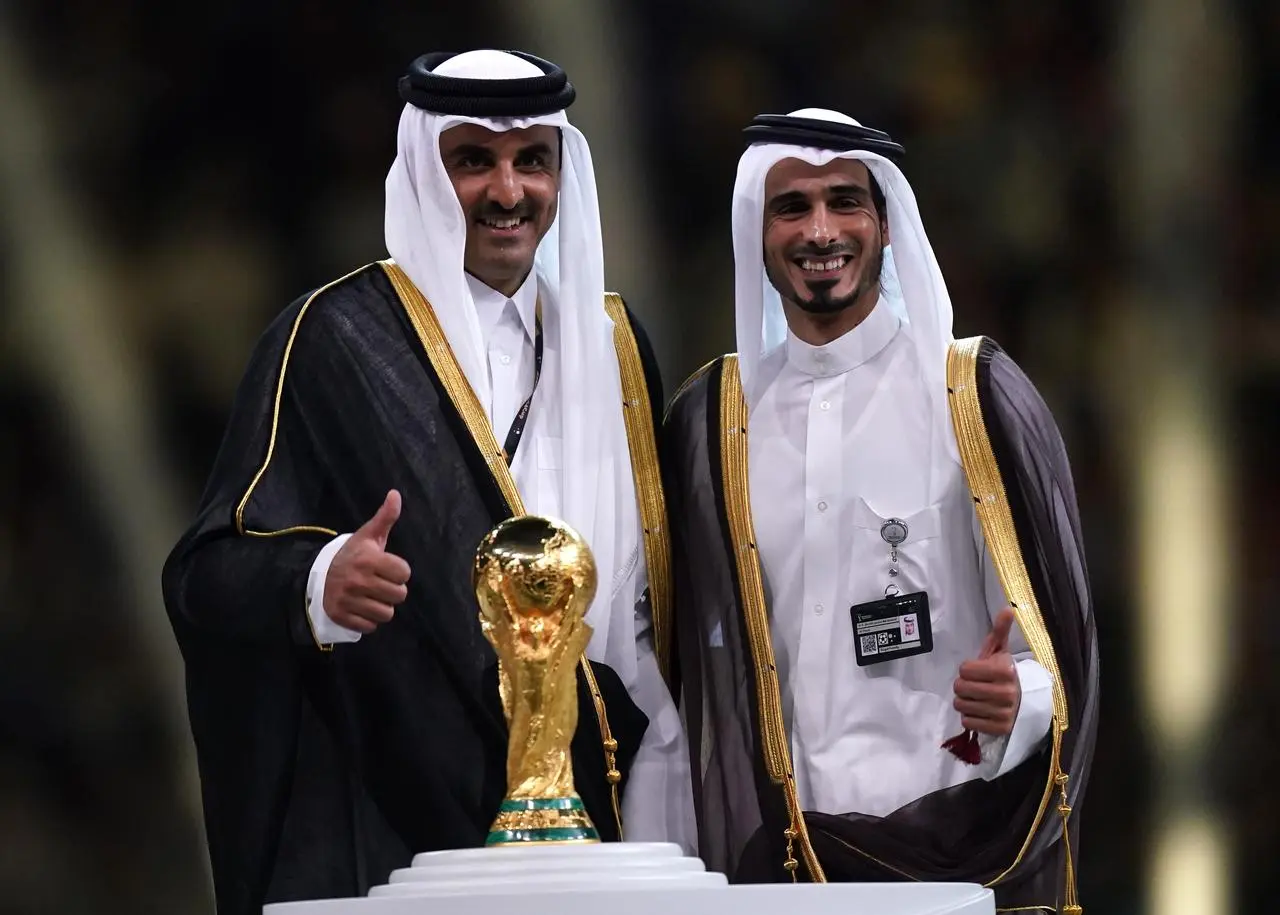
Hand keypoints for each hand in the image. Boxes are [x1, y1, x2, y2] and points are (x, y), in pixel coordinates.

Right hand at [324, 490, 411, 633]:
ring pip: (386, 614)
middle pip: (399, 595)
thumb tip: (395, 494)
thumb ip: (385, 517)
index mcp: (367, 559)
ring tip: (371, 596)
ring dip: (382, 607)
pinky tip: (360, 607)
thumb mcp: (368, 536)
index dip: (399, 571)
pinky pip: (370, 627)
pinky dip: (368, 620)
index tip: (388, 568)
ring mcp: (347, 600)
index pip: (404, 573)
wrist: (318, 575)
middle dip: (392, 590)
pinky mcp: (341, 616)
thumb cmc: (352, 555)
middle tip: (380, 584)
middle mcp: (357, 580)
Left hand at [952, 609, 1019, 735]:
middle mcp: (1006, 692)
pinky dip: (970, 718)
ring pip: (961, 706)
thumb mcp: (1002, 651)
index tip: (978, 670)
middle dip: (963, 686)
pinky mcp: (1000, 729)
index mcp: (1005, 670)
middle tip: (973, 686)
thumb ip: (1000, 631)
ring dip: (965, 702)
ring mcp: (1003, 713)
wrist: (1025, 701)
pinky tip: (980, 711)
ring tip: (976, 698)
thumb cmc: (1006, 673)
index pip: (964, 670)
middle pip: (959, 688)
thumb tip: (1008, 609)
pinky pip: (968, 723)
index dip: (967, 669)